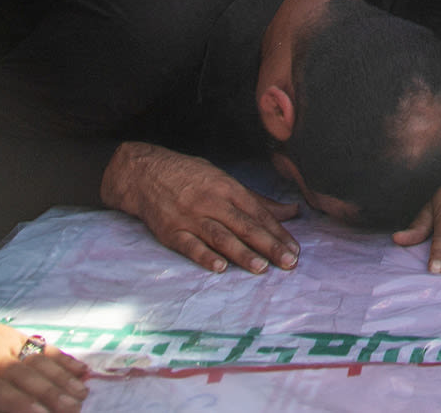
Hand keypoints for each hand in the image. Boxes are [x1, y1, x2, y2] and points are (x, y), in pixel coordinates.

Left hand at [0, 296, 86, 412]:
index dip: (22, 405)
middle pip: (26, 379)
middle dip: (53, 396)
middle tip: (75, 410)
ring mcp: (4, 344)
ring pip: (39, 363)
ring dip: (63, 380)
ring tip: (82, 396)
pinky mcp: (11, 336)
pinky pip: (40, 348)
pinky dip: (62, 359)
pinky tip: (80, 370)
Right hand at [100, 141, 299, 275]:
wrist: (145, 173)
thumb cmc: (190, 176)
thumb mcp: (224, 180)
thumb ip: (258, 200)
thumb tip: (291, 212)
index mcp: (227, 188)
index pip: (258, 213)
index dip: (278, 231)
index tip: (295, 249)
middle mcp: (211, 202)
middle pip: (244, 225)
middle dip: (269, 245)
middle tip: (289, 262)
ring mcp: (190, 217)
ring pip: (220, 237)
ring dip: (242, 253)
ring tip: (262, 267)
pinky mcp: (171, 231)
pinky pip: (190, 246)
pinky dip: (204, 257)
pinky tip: (219, 268)